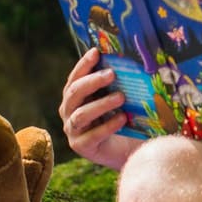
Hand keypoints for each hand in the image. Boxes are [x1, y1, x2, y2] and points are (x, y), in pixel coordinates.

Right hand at [59, 48, 139, 169]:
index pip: (75, 78)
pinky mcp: (81, 146)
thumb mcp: (120, 98)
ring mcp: (73, 130)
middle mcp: (69, 112)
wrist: (129, 150)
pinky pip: (91, 135)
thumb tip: (132, 60)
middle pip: (74, 93)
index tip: (96, 52)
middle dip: (92, 81)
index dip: (84, 64)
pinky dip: (108, 126)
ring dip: (101, 104)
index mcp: (75, 96)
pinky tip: (123, 119)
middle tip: (112, 73)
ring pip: (81, 114)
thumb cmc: (124, 118)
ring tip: (121, 97)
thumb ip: (119, 83)